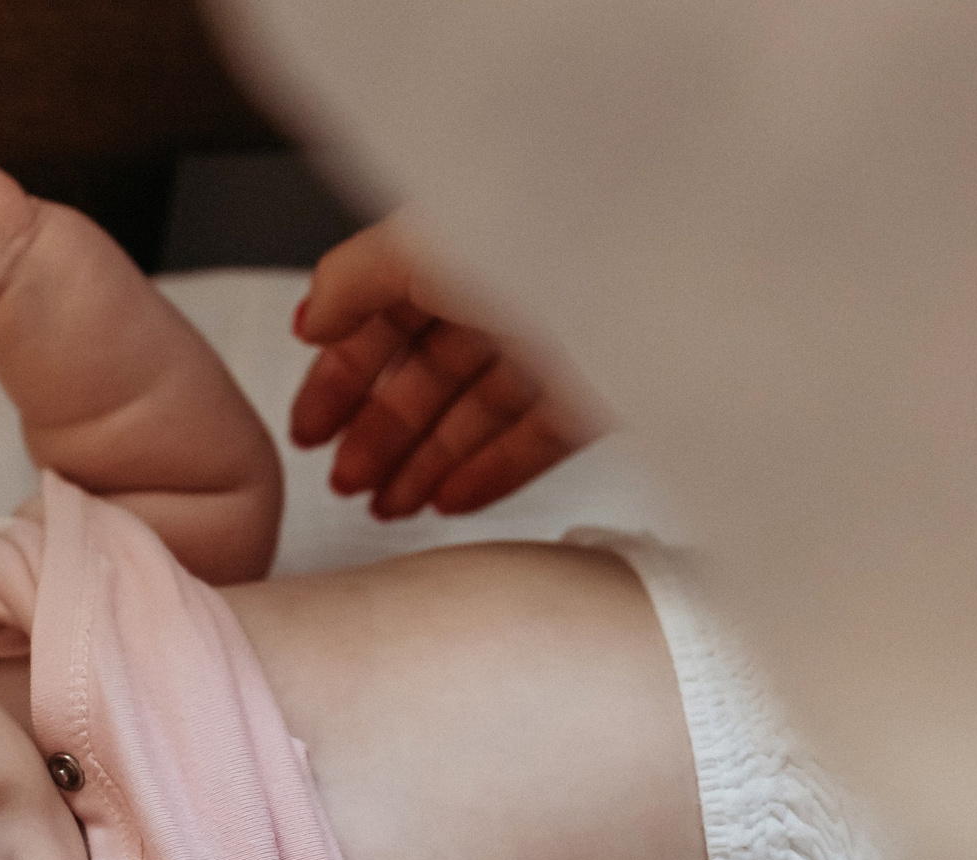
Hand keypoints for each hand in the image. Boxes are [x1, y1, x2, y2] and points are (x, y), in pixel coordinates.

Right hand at [291, 215, 600, 517]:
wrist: (665, 272)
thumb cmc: (548, 238)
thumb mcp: (420, 247)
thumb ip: (352, 280)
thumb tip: (313, 317)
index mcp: (461, 245)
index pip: (385, 318)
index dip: (342, 377)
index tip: (311, 429)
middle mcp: (506, 290)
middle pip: (428, 374)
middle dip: (380, 434)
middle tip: (345, 479)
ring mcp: (553, 341)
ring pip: (476, 414)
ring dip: (424, 464)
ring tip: (387, 505)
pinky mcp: (598, 388)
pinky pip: (534, 439)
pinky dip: (488, 473)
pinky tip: (448, 500)